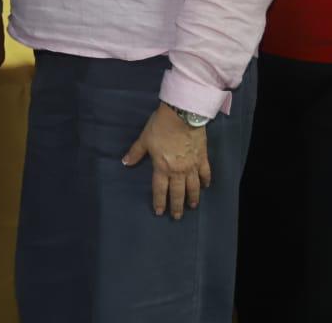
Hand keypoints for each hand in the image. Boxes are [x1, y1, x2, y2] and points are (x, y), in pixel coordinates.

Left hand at [121, 103, 210, 219]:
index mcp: (162, 167)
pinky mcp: (202, 158)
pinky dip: (206, 181)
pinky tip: (206, 186)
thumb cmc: (160, 127)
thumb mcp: (144, 139)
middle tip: (177, 217)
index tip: (160, 212)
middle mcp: (178, 170)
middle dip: (177, 206)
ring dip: (193, 197)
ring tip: (192, 206)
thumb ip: (136, 152)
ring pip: (193, 186)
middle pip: (178, 192)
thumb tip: (125, 162)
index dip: (159, 202)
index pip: (160, 189)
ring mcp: (192, 165)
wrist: (181, 115)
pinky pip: (205, 173)